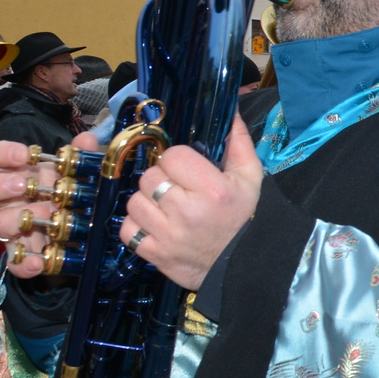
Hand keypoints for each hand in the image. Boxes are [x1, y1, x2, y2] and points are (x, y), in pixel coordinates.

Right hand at [0, 133, 101, 279]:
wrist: (82, 220)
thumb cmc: (68, 187)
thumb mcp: (75, 168)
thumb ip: (80, 154)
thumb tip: (86, 141)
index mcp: (13, 173)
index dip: (1, 154)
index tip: (24, 155)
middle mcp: (5, 199)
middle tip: (22, 185)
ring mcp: (12, 226)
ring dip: (17, 220)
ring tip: (42, 216)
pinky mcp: (23, 252)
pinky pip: (15, 262)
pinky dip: (23, 264)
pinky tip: (38, 262)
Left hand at [118, 117, 263, 289]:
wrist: (242, 266)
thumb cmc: (245, 218)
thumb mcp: (251, 179)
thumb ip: (238, 143)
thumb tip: (230, 111)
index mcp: (213, 190)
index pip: (174, 155)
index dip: (180, 160)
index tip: (189, 170)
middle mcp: (187, 211)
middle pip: (149, 176)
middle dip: (161, 179)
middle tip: (178, 189)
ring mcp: (167, 235)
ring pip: (134, 200)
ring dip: (147, 202)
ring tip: (166, 207)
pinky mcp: (153, 254)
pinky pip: (127, 228)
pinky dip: (137, 225)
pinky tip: (156, 225)